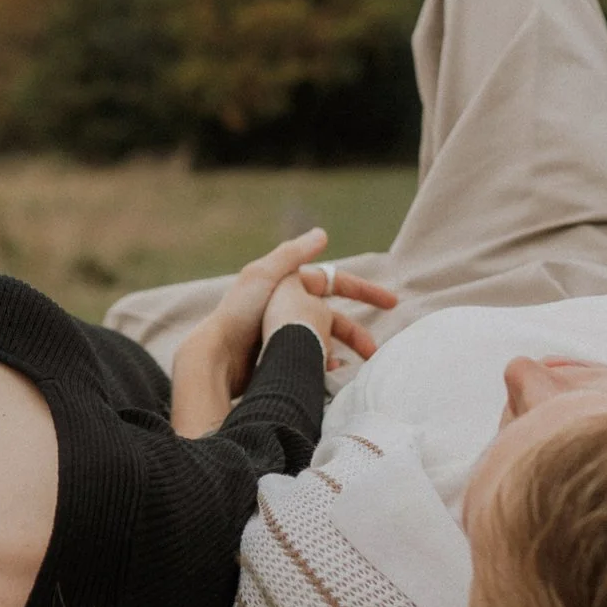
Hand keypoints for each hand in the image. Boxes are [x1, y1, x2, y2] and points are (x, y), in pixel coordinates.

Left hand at [168, 228, 396, 435]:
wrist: (215, 356)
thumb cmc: (238, 314)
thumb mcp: (264, 275)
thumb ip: (293, 254)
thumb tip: (322, 233)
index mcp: (289, 285)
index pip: (334, 283)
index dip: (364, 291)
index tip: (392, 302)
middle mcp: (288, 307)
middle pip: (334, 318)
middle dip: (357, 332)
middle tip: (374, 351)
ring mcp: (284, 334)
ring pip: (324, 341)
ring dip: (342, 351)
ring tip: (353, 367)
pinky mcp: (279, 358)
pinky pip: (310, 360)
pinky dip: (322, 365)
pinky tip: (328, 373)